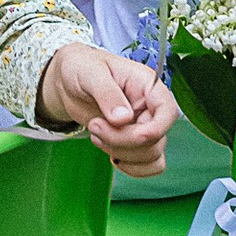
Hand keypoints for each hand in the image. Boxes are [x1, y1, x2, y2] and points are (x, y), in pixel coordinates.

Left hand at [37, 41, 176, 173]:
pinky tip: (111, 155)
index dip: (156, 129)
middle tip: (94, 126)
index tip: (134, 134)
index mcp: (146, 85)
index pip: (168, 111)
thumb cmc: (80, 67)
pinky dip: (131, 168)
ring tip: (96, 134)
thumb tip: (123, 119)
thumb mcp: (90, 73)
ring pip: (151, 155)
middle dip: (123, 141)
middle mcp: (149, 107)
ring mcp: (142, 126)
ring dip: (122, 153)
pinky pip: (147, 164)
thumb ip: (107, 93)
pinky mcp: (132, 141)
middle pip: (156, 139)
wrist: (67, 81)